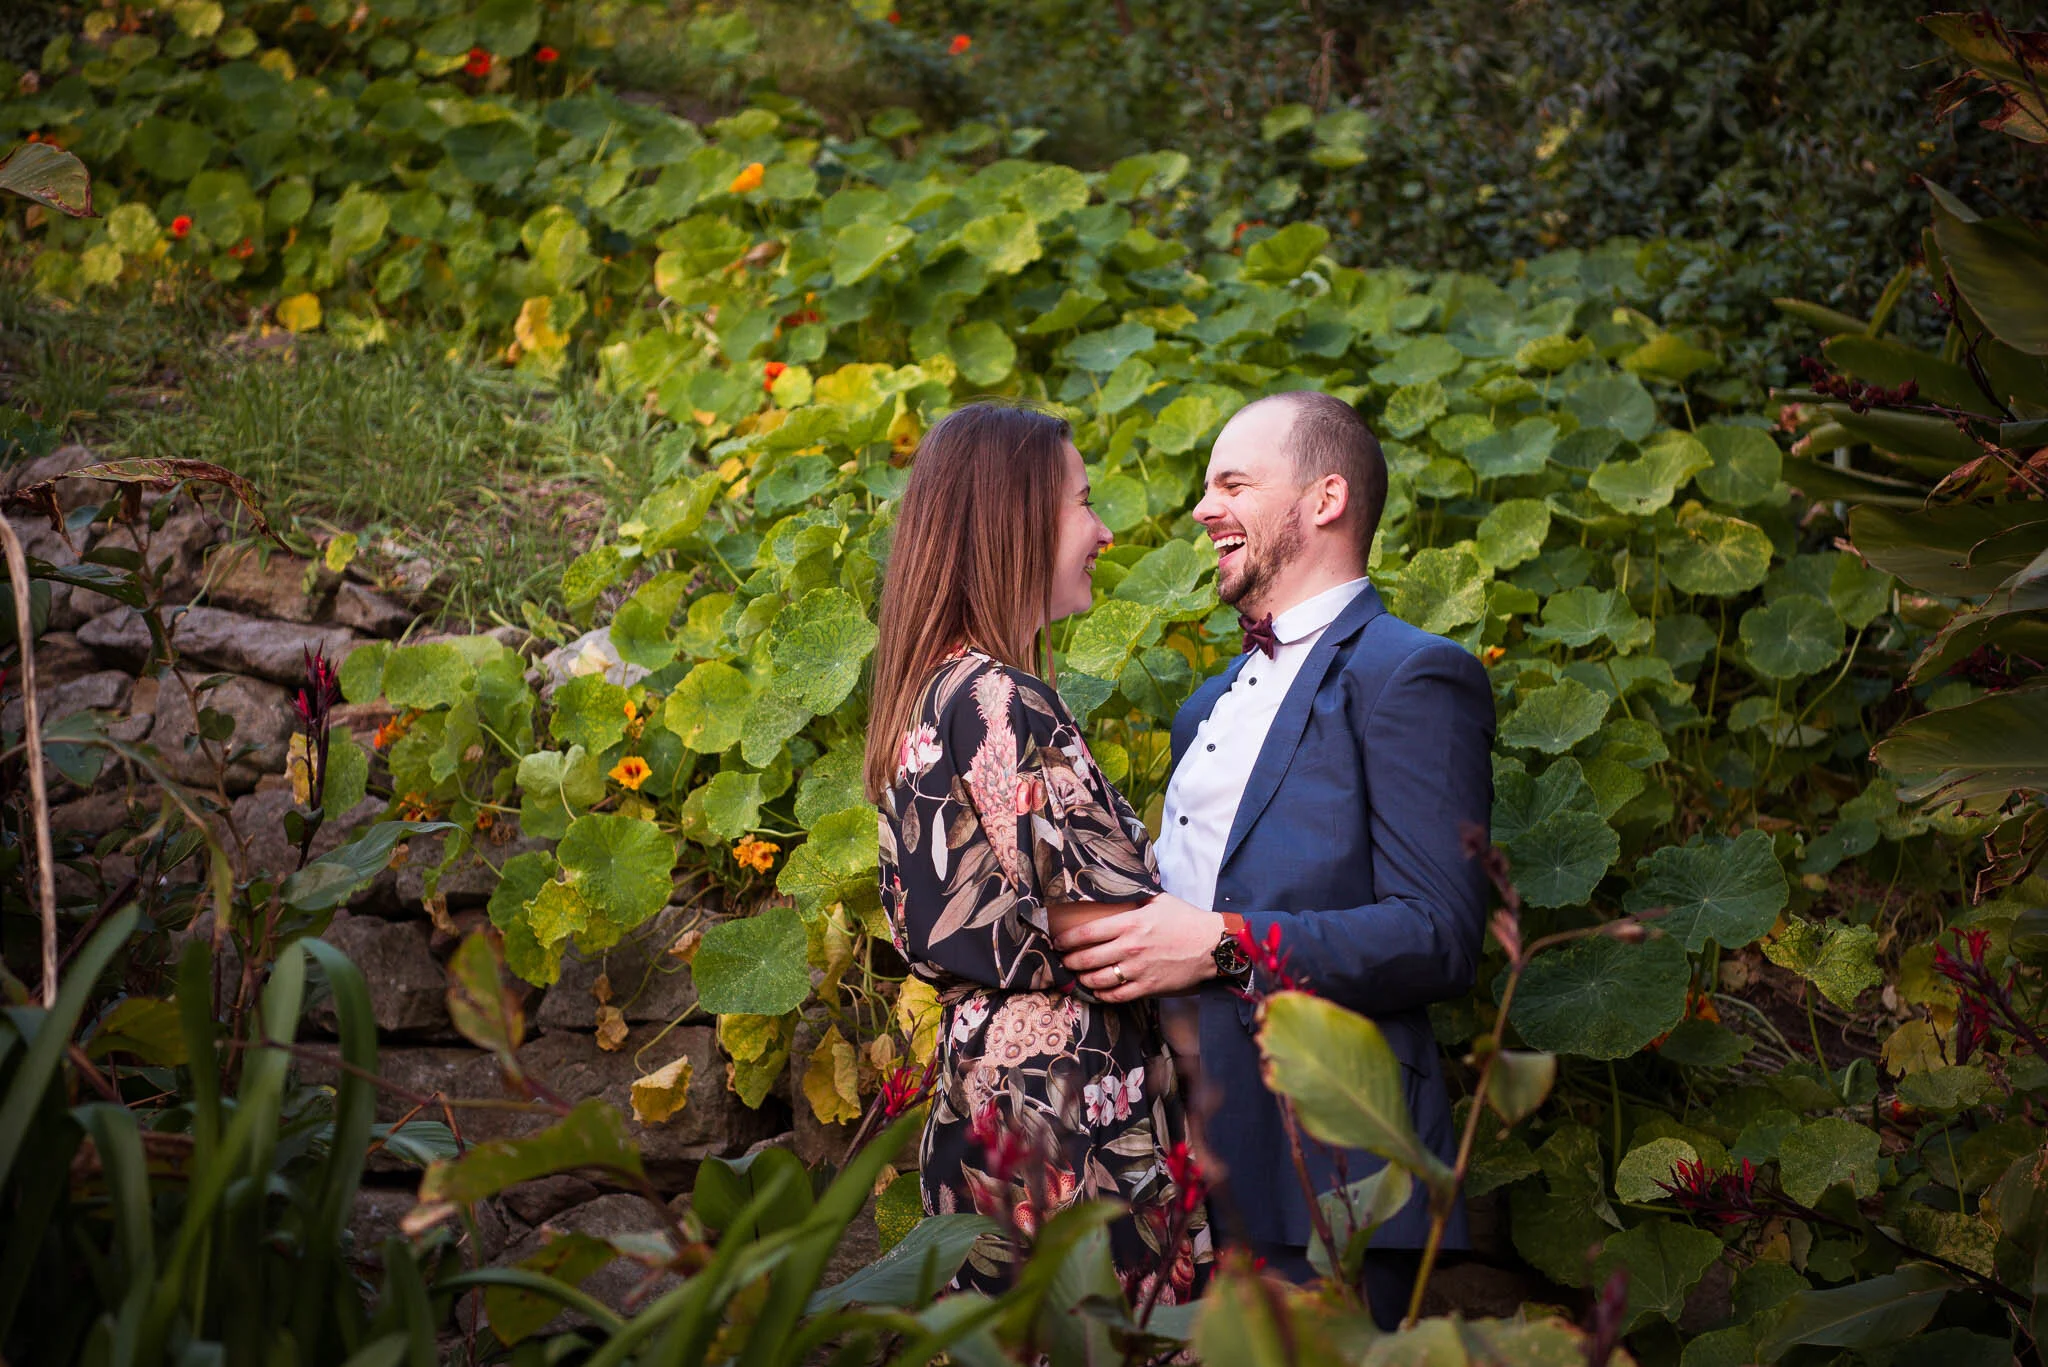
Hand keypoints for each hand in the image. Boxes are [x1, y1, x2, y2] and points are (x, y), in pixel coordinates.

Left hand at [1054, 892, 1222, 1002]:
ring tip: (1078, 976)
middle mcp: (1130, 947)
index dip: (1066, 940)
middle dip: (1069, 961)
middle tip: (1064, 961)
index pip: (1087, 933)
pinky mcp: (1148, 987)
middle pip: (1086, 958)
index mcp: (1130, 923)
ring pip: (1098, 979)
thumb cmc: (1186, 919)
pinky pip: (1117, 995)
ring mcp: (1138, 969)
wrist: (1212, 945)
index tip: (1058, 942)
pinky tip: (1098, 990)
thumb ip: (1133, 899)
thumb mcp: (1158, 900)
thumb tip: (1115, 891)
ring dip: (1083, 979)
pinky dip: (1103, 994)